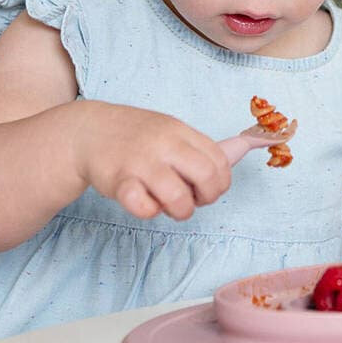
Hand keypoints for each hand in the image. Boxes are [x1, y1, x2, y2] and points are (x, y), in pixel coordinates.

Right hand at [72, 100, 230, 220]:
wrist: (88, 131)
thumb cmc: (138, 136)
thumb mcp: (173, 131)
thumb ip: (204, 147)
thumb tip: (253, 143)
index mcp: (183, 131)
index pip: (221, 162)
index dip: (220, 182)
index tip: (205, 187)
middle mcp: (166, 144)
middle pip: (209, 178)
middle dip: (207, 198)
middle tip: (191, 198)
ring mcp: (142, 162)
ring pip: (180, 199)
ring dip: (179, 210)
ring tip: (166, 203)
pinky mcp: (119, 181)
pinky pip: (144, 208)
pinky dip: (148, 211)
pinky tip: (143, 201)